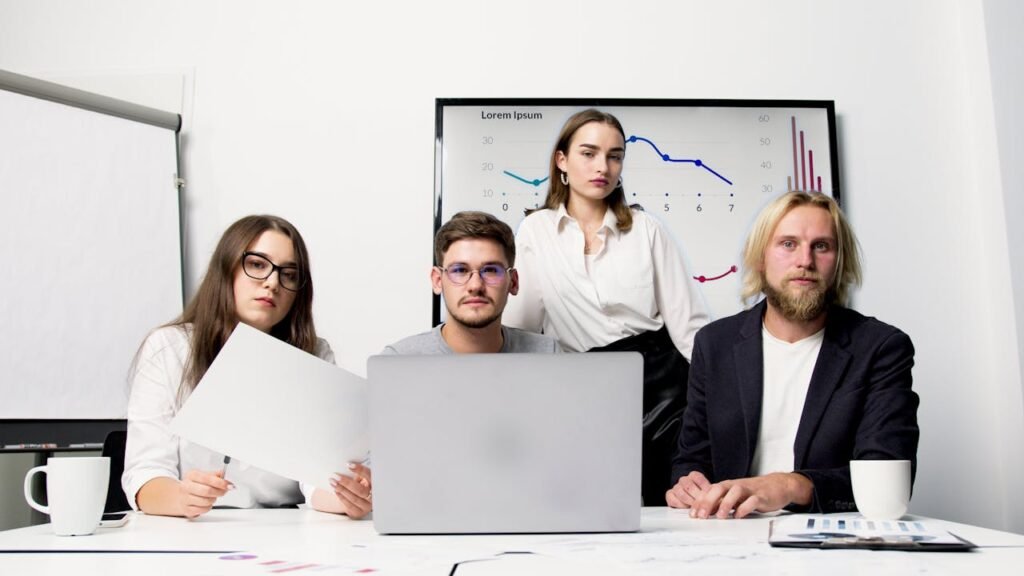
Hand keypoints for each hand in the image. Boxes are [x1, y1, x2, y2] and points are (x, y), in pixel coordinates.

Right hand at [178, 469, 232, 517]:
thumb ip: (216, 475)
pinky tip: (206, 502)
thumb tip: (226, 477)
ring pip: (206, 501)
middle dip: (219, 492)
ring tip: (212, 496)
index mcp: (191, 475)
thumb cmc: (195, 484)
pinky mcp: (187, 509)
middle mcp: (186, 486)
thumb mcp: (204, 475)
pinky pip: (203, 510)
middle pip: (207, 491)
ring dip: (213, 499)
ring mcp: (185, 499)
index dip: (219, 482)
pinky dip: (208, 507)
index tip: (227, 485)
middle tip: (223, 491)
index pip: (207, 478)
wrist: (181, 495)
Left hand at [328, 463, 372, 518]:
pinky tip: (336, 490)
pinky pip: (349, 505)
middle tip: (336, 476)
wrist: (357, 502)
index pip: (370, 476)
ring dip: (341, 489)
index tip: (349, 465)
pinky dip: (341, 497)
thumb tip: (347, 465)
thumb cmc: (359, 486)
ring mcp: (367, 506)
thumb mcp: (361, 479)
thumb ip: (358, 475)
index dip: (360, 470)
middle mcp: (373, 496)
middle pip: (360, 490)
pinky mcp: (359, 512)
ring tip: (332, 482)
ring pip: (354, 498)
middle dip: (346, 482)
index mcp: (375, 484)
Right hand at [666, 471, 711, 508]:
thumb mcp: (712, 495)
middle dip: (696, 496)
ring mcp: (676, 487)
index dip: (704, 486)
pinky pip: (671, 498)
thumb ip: (714, 495)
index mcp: (694, 476)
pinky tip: (685, 508)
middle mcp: (684, 480)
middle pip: (688, 485)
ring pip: (679, 491)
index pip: (697, 477)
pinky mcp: (670, 495)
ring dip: (688, 501)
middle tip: (703, 504)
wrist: (695, 502)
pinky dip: (679, 504)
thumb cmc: (705, 498)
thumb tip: (720, 501)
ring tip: (696, 508)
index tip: (710, 495)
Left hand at [688, 472, 811, 518]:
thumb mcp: (735, 496)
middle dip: (708, 501)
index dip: (700, 502)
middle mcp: (736, 486)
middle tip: (701, 515)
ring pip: (735, 492)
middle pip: (719, 489)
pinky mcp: (762, 496)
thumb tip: (704, 512)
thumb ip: (721, 502)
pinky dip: (745, 507)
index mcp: (728, 486)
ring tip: (720, 516)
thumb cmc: (753, 492)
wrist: (778, 485)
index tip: (693, 514)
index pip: (710, 491)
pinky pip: (753, 500)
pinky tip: (739, 515)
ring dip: (726, 503)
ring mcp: (749, 490)